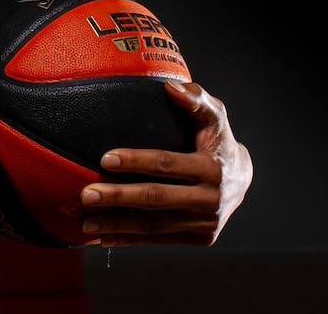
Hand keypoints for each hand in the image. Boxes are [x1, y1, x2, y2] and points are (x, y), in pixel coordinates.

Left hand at [79, 80, 252, 245]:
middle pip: (157, 199)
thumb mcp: (214, 116)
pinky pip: (159, 240)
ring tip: (85, 223)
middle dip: (119, 197)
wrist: (241, 180)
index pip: (167, 164)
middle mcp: (210, 199)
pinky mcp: (199, 239)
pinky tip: (103, 238)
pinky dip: (129, 241)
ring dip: (117, 225)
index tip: (105, 158)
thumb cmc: (218, 140)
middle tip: (86, 194)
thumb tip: (170, 87)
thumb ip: (195, 99)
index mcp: (212, 168)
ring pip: (154, 226)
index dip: (136, 161)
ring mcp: (205, 224)